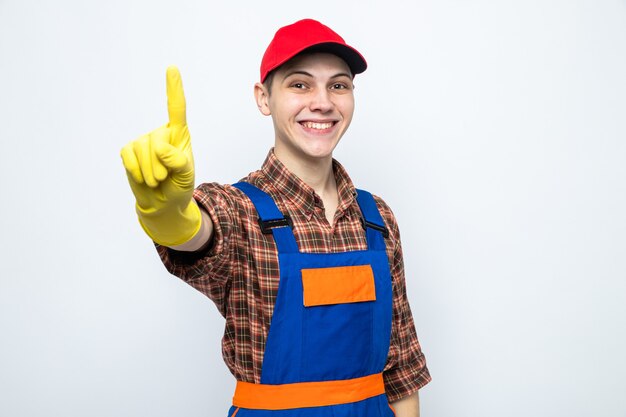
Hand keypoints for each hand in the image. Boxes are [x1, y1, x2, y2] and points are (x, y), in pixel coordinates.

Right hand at [121, 66, 200, 245]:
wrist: (163, 204)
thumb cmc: (179, 186)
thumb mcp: (186, 176)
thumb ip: (179, 161)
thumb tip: (160, 147)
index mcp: (180, 135)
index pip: (177, 109)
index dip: (174, 89)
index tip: (172, 68)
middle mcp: (161, 134)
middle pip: (157, 140)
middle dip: (161, 166)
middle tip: (165, 179)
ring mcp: (143, 142)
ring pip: (142, 150)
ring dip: (150, 172)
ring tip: (156, 181)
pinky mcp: (129, 152)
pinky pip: (128, 157)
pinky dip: (136, 171)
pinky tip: (142, 178)